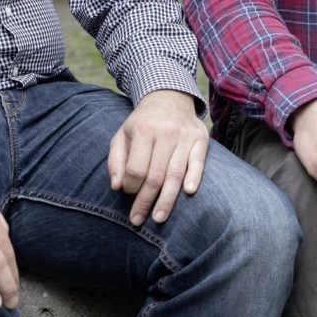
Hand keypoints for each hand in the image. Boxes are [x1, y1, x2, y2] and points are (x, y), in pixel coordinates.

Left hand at [108, 89, 208, 225]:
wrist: (169, 97)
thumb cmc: (142, 122)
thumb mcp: (122, 135)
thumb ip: (115, 160)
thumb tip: (117, 186)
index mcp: (143, 130)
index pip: (136, 169)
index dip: (130, 187)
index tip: (127, 193)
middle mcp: (165, 132)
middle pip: (155, 176)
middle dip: (145, 202)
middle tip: (138, 220)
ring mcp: (184, 136)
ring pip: (175, 174)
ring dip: (167, 200)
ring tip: (159, 217)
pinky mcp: (200, 139)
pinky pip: (198, 162)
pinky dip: (194, 177)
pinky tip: (189, 193)